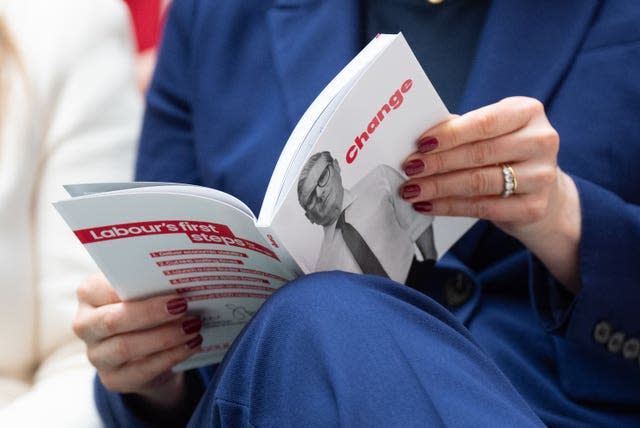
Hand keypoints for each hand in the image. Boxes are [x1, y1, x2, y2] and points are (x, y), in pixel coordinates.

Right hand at [72, 274, 202, 407]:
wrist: (146, 350)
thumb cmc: (146, 308)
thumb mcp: (145, 292)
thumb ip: (153, 284)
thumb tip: (181, 278)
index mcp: (89, 294)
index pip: (105, 289)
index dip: (136, 288)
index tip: (166, 285)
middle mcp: (85, 325)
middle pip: (113, 320)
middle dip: (150, 313)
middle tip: (183, 306)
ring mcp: (96, 355)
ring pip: (125, 347)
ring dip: (164, 337)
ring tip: (193, 328)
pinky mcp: (113, 379)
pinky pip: (141, 370)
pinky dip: (170, 357)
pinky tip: (191, 345)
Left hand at [401, 97, 580, 290]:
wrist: (542, 190)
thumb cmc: (505, 153)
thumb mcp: (490, 132)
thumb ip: (460, 131)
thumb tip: (419, 141)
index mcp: (528, 112)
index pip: (484, 122)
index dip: (450, 134)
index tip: (421, 144)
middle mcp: (541, 141)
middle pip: (480, 153)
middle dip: (438, 162)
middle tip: (410, 168)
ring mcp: (541, 176)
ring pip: (479, 182)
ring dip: (438, 187)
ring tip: (413, 189)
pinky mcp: (533, 207)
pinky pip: (482, 208)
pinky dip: (449, 207)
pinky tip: (428, 205)